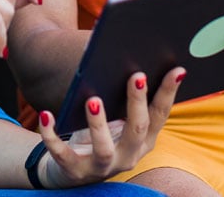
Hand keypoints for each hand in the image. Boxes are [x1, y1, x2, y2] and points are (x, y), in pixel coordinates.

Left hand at [35, 68, 184, 187]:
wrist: (70, 168)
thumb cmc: (100, 131)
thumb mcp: (117, 116)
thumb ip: (125, 94)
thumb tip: (128, 53)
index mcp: (142, 139)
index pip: (159, 115)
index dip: (168, 93)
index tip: (177, 69)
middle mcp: (128, 155)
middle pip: (136, 130)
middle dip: (137, 103)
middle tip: (136, 75)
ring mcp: (101, 166)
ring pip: (104, 149)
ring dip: (99, 124)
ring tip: (93, 99)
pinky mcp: (73, 170)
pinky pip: (62, 154)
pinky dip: (52, 135)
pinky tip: (45, 115)